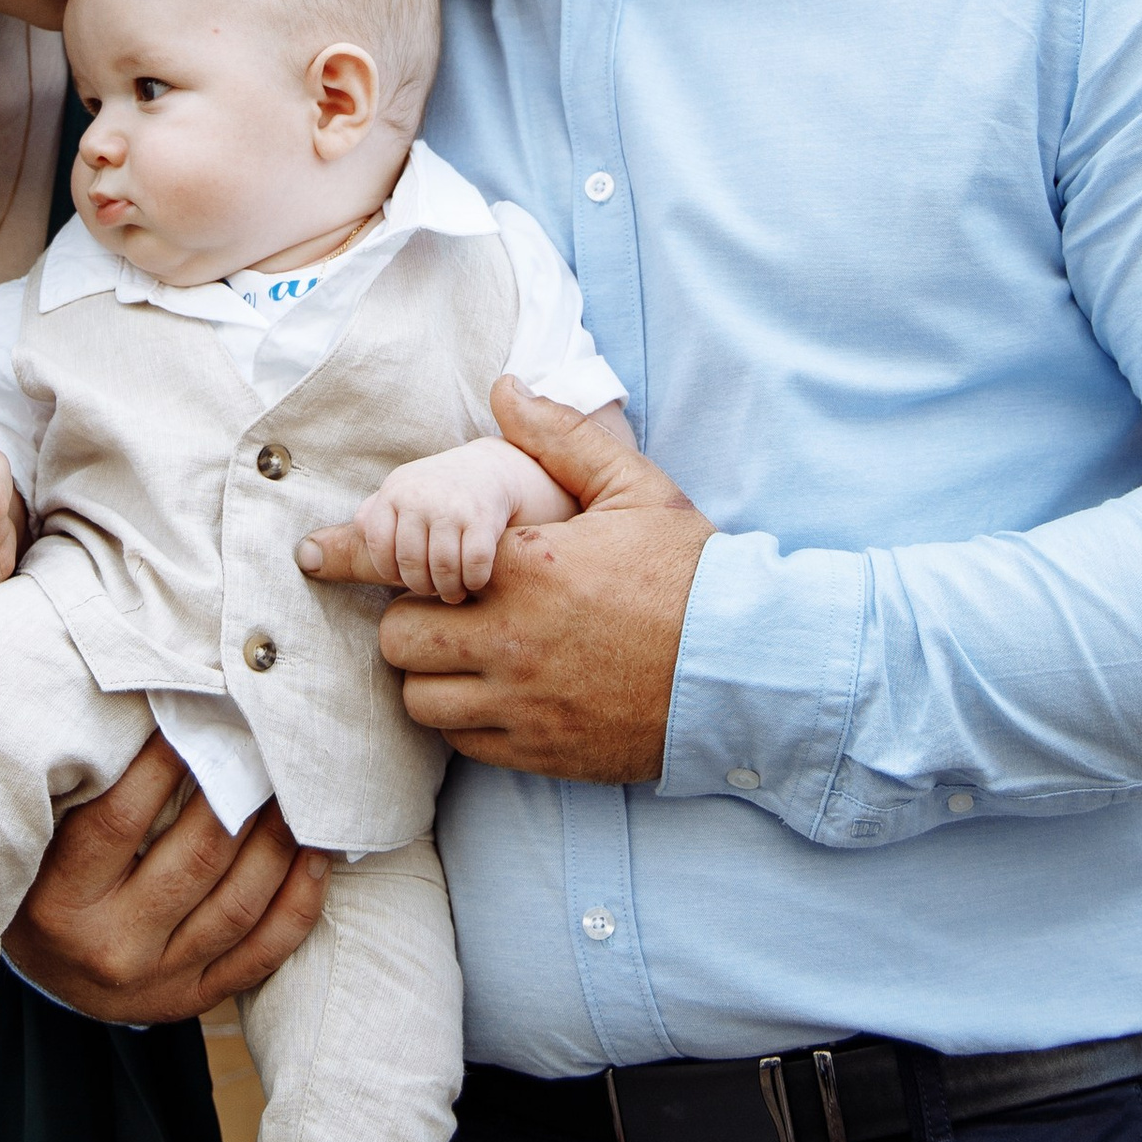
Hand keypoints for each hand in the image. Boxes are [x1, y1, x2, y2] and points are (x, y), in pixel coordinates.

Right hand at [3, 737, 331, 1025]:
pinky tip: (315, 857)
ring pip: (239, 904)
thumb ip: (90, 794)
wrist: (42, 983)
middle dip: (241, 793)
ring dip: (279, 841)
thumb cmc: (43, 887)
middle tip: (266, 742)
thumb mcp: (43, 843)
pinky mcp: (195, 999)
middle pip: (196, 859)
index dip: (166, 763)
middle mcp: (114, 948)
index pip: (121, 820)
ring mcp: (160, 981)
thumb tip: (167, 718)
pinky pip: (263, 953)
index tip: (199, 714)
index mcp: (62, 902)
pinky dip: (299, 902)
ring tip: (296, 792)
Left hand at [299, 378, 711, 781]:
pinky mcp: (541, 752)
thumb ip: (560, 436)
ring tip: (467, 656)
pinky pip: (462, 743)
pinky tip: (497, 694)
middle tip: (450, 610)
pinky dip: (467, 720)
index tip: (438, 564)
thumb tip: (505, 389)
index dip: (418, 563)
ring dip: (433, 676)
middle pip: (398, 641)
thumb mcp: (634, 487)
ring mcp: (523, 704)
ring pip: (420, 701)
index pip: (412, 568)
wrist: (743, 665)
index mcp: (524, 568)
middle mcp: (511, 641)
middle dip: (415, 620)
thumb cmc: (689, 571)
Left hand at [326, 431, 575, 602]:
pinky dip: (477, 583)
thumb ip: (358, 540)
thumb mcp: (401, 510)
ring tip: (463, 587)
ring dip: (452, 591)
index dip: (400, 574)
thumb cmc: (448, 502)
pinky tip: (485, 579)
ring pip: (436, 576)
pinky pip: (470, 572)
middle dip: (427, 588)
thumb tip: (303, 557)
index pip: (376, 555)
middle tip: (445, 584)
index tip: (420, 569)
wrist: (511, 469)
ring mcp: (451, 504)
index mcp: (394, 490)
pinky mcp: (486, 518)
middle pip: (406, 571)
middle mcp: (417, 492)